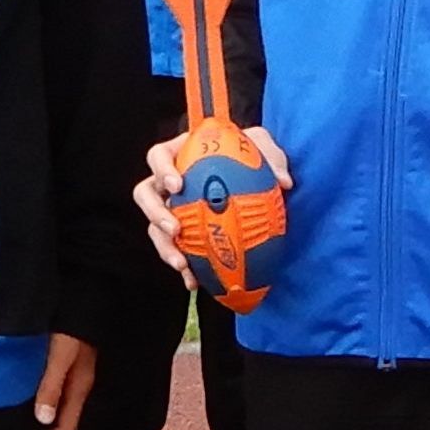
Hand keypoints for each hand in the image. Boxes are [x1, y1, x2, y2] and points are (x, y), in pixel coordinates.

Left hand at [29, 333, 96, 429]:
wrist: (84, 295)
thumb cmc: (72, 326)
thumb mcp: (61, 356)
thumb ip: (52, 386)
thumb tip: (43, 420)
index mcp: (80, 386)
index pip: (66, 427)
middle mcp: (78, 383)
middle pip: (63, 420)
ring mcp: (73, 372)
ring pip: (58, 405)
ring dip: (43, 421)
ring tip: (23, 429)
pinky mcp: (65, 360)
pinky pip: (53, 389)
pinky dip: (41, 401)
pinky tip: (26, 398)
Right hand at [134, 126, 292, 284]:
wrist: (254, 176)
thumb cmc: (252, 155)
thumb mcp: (262, 148)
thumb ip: (272, 157)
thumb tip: (284, 182)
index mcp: (180, 154)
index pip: (159, 156)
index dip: (162, 170)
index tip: (177, 185)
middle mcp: (169, 182)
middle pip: (145, 194)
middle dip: (155, 213)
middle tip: (175, 228)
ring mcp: (172, 208)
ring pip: (154, 228)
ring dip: (164, 246)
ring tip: (181, 263)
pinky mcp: (182, 232)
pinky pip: (176, 250)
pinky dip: (184, 268)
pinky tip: (194, 282)